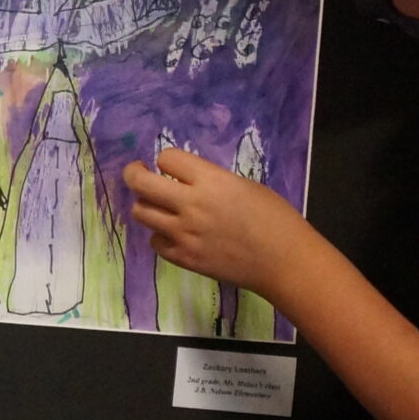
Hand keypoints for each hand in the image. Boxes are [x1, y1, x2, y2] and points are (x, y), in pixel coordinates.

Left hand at [122, 148, 321, 297]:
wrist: (284, 262)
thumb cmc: (275, 218)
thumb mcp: (244, 185)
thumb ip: (211, 180)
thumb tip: (185, 180)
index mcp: (211, 181)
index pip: (166, 158)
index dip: (167, 160)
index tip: (172, 166)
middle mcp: (191, 205)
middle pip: (140, 183)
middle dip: (134, 173)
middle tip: (139, 173)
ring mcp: (184, 234)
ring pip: (141, 212)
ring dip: (146, 205)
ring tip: (159, 206)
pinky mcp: (183, 259)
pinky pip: (155, 241)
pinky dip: (160, 234)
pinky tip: (174, 233)